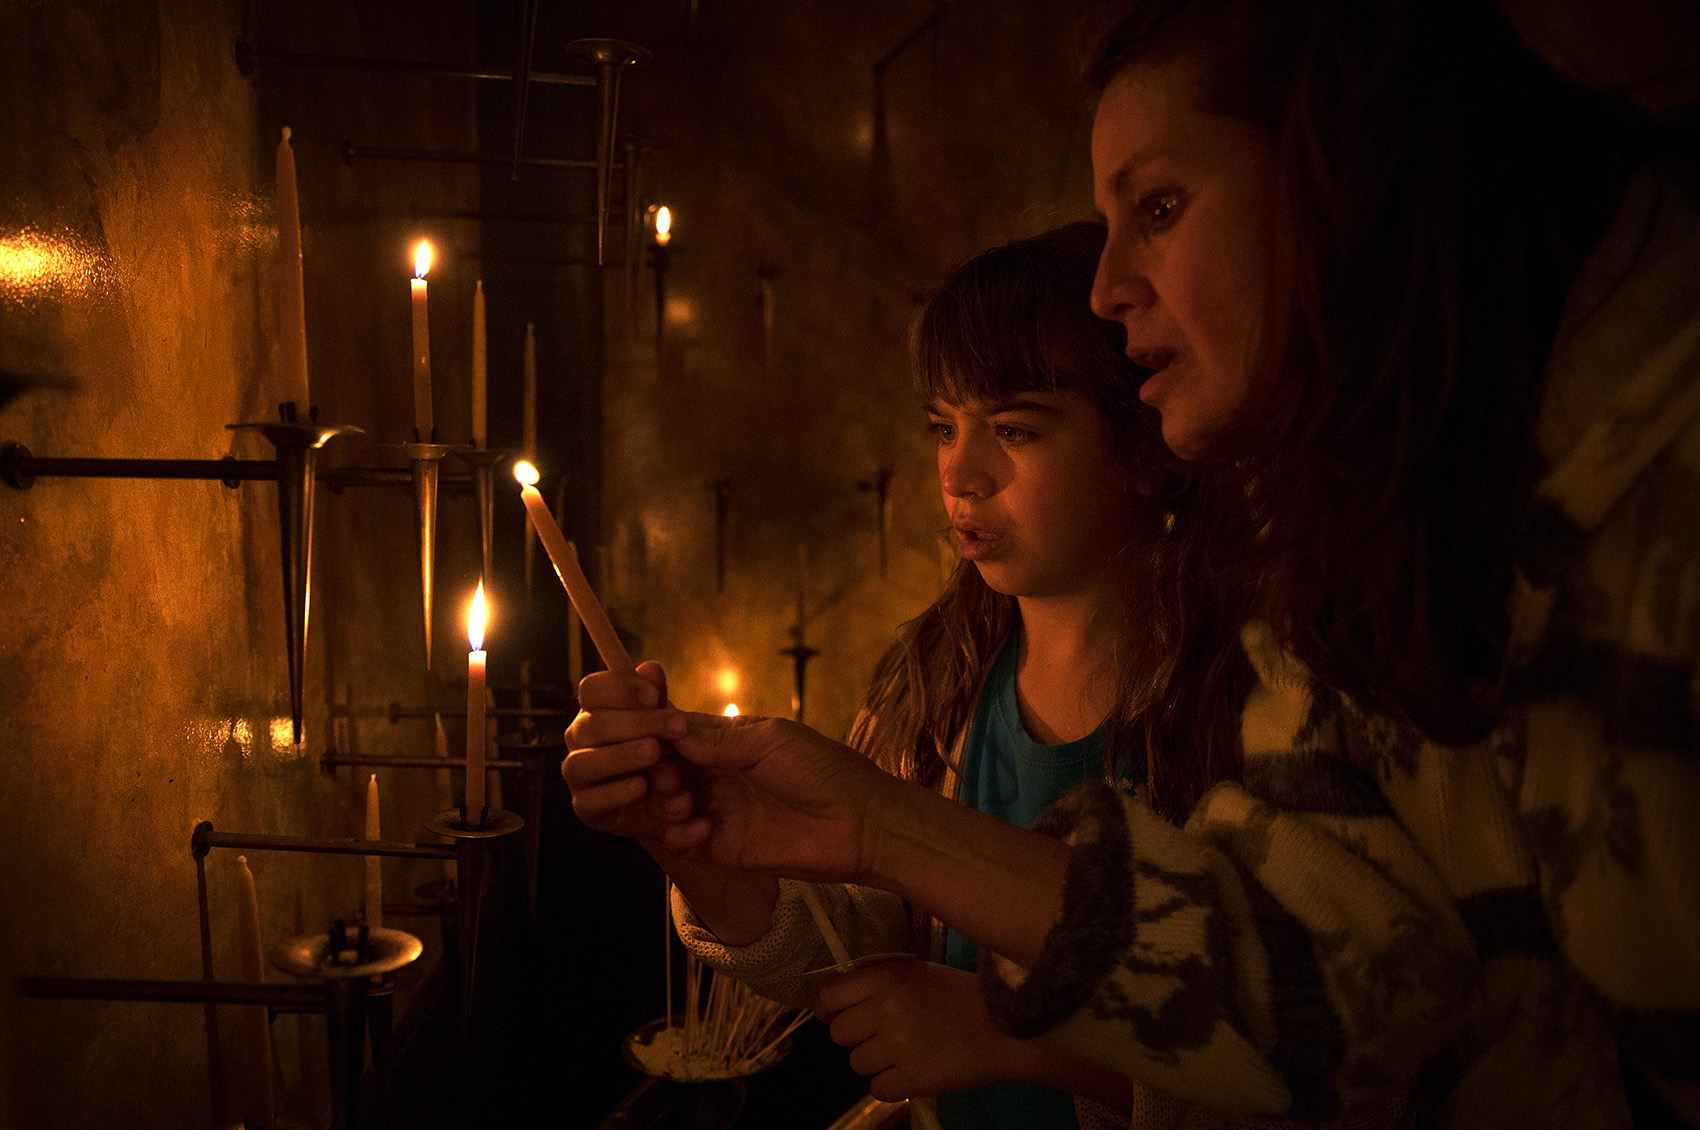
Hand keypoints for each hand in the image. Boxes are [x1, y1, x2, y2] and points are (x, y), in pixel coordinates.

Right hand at [561, 661, 694, 842]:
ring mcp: (584, 776)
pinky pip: (589, 802)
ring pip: (580, 764)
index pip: (592, 690)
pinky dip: (614, 793)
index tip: (653, 695)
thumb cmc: (681, 757)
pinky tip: (642, 787)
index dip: (619, 688)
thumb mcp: (678, 728)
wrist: (693, 806)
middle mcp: (585, 741)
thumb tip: (650, 667)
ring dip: (618, 757)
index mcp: (602, 712)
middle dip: (635, 723)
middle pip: (591, 725)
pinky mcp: (590, 810)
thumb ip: (659, 700)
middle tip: (676, 727)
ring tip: (654, 755)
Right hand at [661, 712, 906, 882]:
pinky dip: (680, 834)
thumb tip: (671, 730)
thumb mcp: (771, 741)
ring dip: (662, 801)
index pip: (677, 733)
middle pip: (662, 769)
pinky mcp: (723, 847)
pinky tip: (701, 828)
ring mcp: (719, 810)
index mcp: (729, 741)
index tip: (644, 735)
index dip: (655, 733)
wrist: (862, 824)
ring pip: (665, 805)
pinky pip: (683, 841)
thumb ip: (720, 740)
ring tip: (682, 800)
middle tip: (666, 774)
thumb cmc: (825, 770)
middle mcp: (718, 774)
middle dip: (653, 770)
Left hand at [815, 962, 1011, 1100]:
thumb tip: (839, 1000)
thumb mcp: (918, 973)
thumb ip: (880, 982)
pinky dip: (894, 1085)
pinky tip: (915, 1071)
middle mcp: (886, 1009)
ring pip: (857, 1064)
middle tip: (885, 1037)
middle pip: (839, 1035)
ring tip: (907, 1053)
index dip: (829, 1010)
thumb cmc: (963, 996)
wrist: (1008, 1027)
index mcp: (887, 978)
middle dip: (858, 1038)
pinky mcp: (913, 1078)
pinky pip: (878, 1088)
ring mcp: (898, 1045)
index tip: (838, 1017)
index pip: (829, 997)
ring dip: (878, 1063)